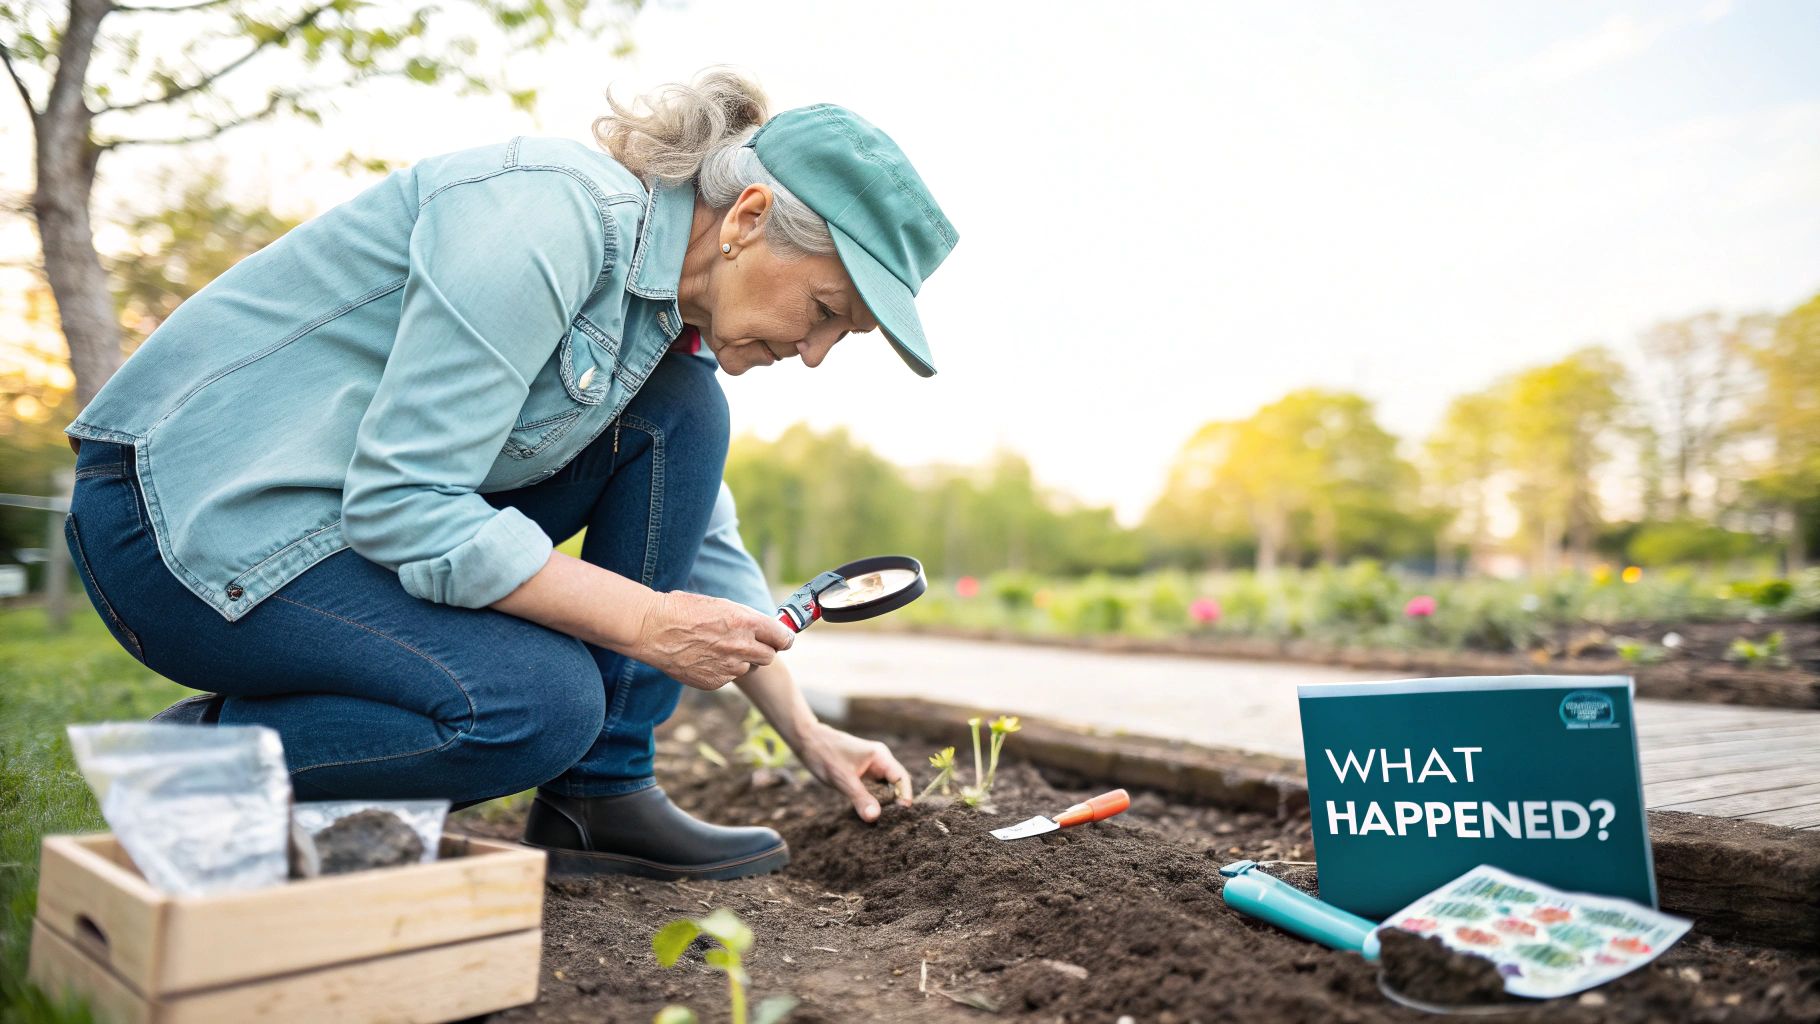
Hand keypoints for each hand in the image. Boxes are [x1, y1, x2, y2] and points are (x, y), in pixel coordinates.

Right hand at [630, 591, 792, 689]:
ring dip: (741, 660)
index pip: (783, 637)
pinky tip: (705, 657)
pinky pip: (728, 677)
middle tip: (750, 644)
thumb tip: (764, 628)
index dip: (783, 638)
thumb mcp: (721, 604)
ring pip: (749, 668)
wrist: (652, 629)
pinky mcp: (714, 681)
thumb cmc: (683, 609)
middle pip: (770, 656)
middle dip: (764, 650)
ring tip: (719, 647)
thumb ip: (746, 619)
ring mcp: (728, 667)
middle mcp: (742, 646)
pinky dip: (722, 670)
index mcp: (747, 622)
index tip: (782, 639)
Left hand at [795, 723, 912, 822]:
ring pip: (884, 789)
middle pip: (896, 785)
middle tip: (892, 823)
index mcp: (880, 756)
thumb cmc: (825, 754)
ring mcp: (871, 768)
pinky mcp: (862, 775)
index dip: (905, 796)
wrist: (807, 741)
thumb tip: (875, 818)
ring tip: (883, 823)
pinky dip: (873, 801)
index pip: (901, 778)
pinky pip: (873, 790)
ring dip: (883, 804)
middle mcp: (879, 761)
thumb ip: (860, 798)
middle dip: (894, 803)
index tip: (902, 814)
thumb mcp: (842, 779)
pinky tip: (869, 814)